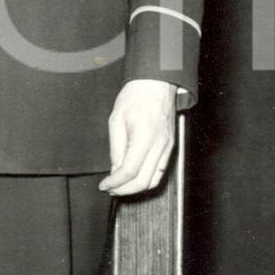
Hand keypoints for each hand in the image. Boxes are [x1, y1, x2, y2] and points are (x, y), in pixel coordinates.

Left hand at [100, 79, 177, 195]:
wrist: (157, 84)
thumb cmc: (136, 97)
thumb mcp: (116, 121)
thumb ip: (116, 149)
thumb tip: (115, 172)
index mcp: (145, 136)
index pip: (130, 170)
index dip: (115, 182)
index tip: (104, 185)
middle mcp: (160, 145)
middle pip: (143, 181)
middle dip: (124, 190)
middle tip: (110, 188)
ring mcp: (168, 147)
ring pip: (154, 180)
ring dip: (136, 188)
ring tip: (120, 186)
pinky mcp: (170, 147)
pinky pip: (160, 171)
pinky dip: (146, 180)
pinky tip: (134, 178)